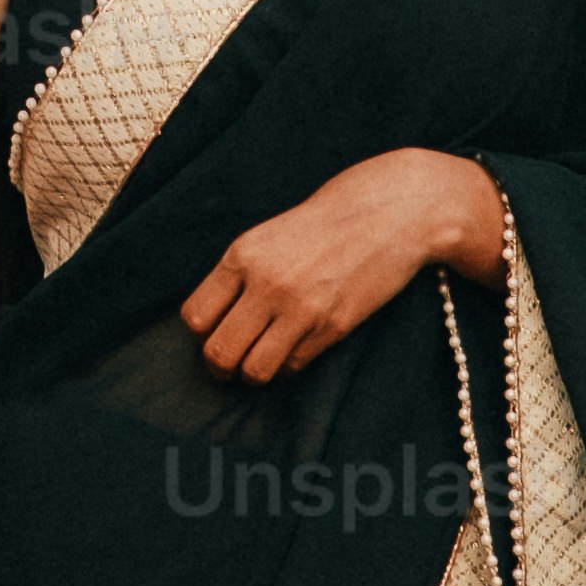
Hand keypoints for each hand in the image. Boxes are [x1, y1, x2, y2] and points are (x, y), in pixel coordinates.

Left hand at [182, 149, 504, 380]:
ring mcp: (301, 308)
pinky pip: (292, 366)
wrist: (389, 212)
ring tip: (260, 360)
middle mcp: (267, 284)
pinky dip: (287, 365)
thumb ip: (239, 274)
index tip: (215, 332)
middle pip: (218, 353)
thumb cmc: (326, 223)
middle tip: (231, 363)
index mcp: (243, 256)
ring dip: (253, 372)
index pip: (195, 318)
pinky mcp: (332, 326)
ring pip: (253, 370)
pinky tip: (294, 346)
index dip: (201, 334)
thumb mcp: (269, 236)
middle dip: (221, 366)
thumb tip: (212, 322)